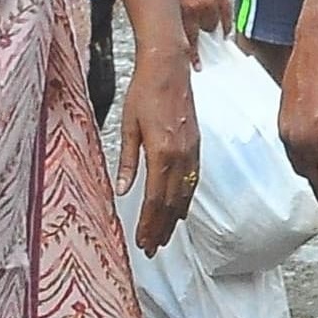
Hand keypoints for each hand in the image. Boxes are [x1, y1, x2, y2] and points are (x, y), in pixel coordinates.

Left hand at [116, 40, 199, 258]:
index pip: (154, 199)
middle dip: (161, 228)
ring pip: (184, 194)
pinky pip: (193, 181)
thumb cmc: (143, 93)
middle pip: (171, 202)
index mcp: (162, 153)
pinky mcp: (196, 146)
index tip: (142, 242)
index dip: (149, 223)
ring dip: (173, 218)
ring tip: (163, 237)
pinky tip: (180, 211)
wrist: (169, 69)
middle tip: (151, 248)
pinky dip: (186, 200)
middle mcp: (181, 156)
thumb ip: (127, 161)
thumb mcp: (128, 126)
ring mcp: (192, 151)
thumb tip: (121, 190)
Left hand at [174, 0, 232, 59]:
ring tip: (208, 33)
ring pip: (217, 23)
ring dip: (211, 29)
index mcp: (183, 10)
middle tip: (197, 47)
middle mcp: (200, 5)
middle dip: (200, 40)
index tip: (194, 66)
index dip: (192, 56)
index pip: (189, 41)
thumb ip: (168, 17)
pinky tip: (224, 28)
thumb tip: (168, 36)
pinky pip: (228, 11)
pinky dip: (226, 21)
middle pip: (203, 34)